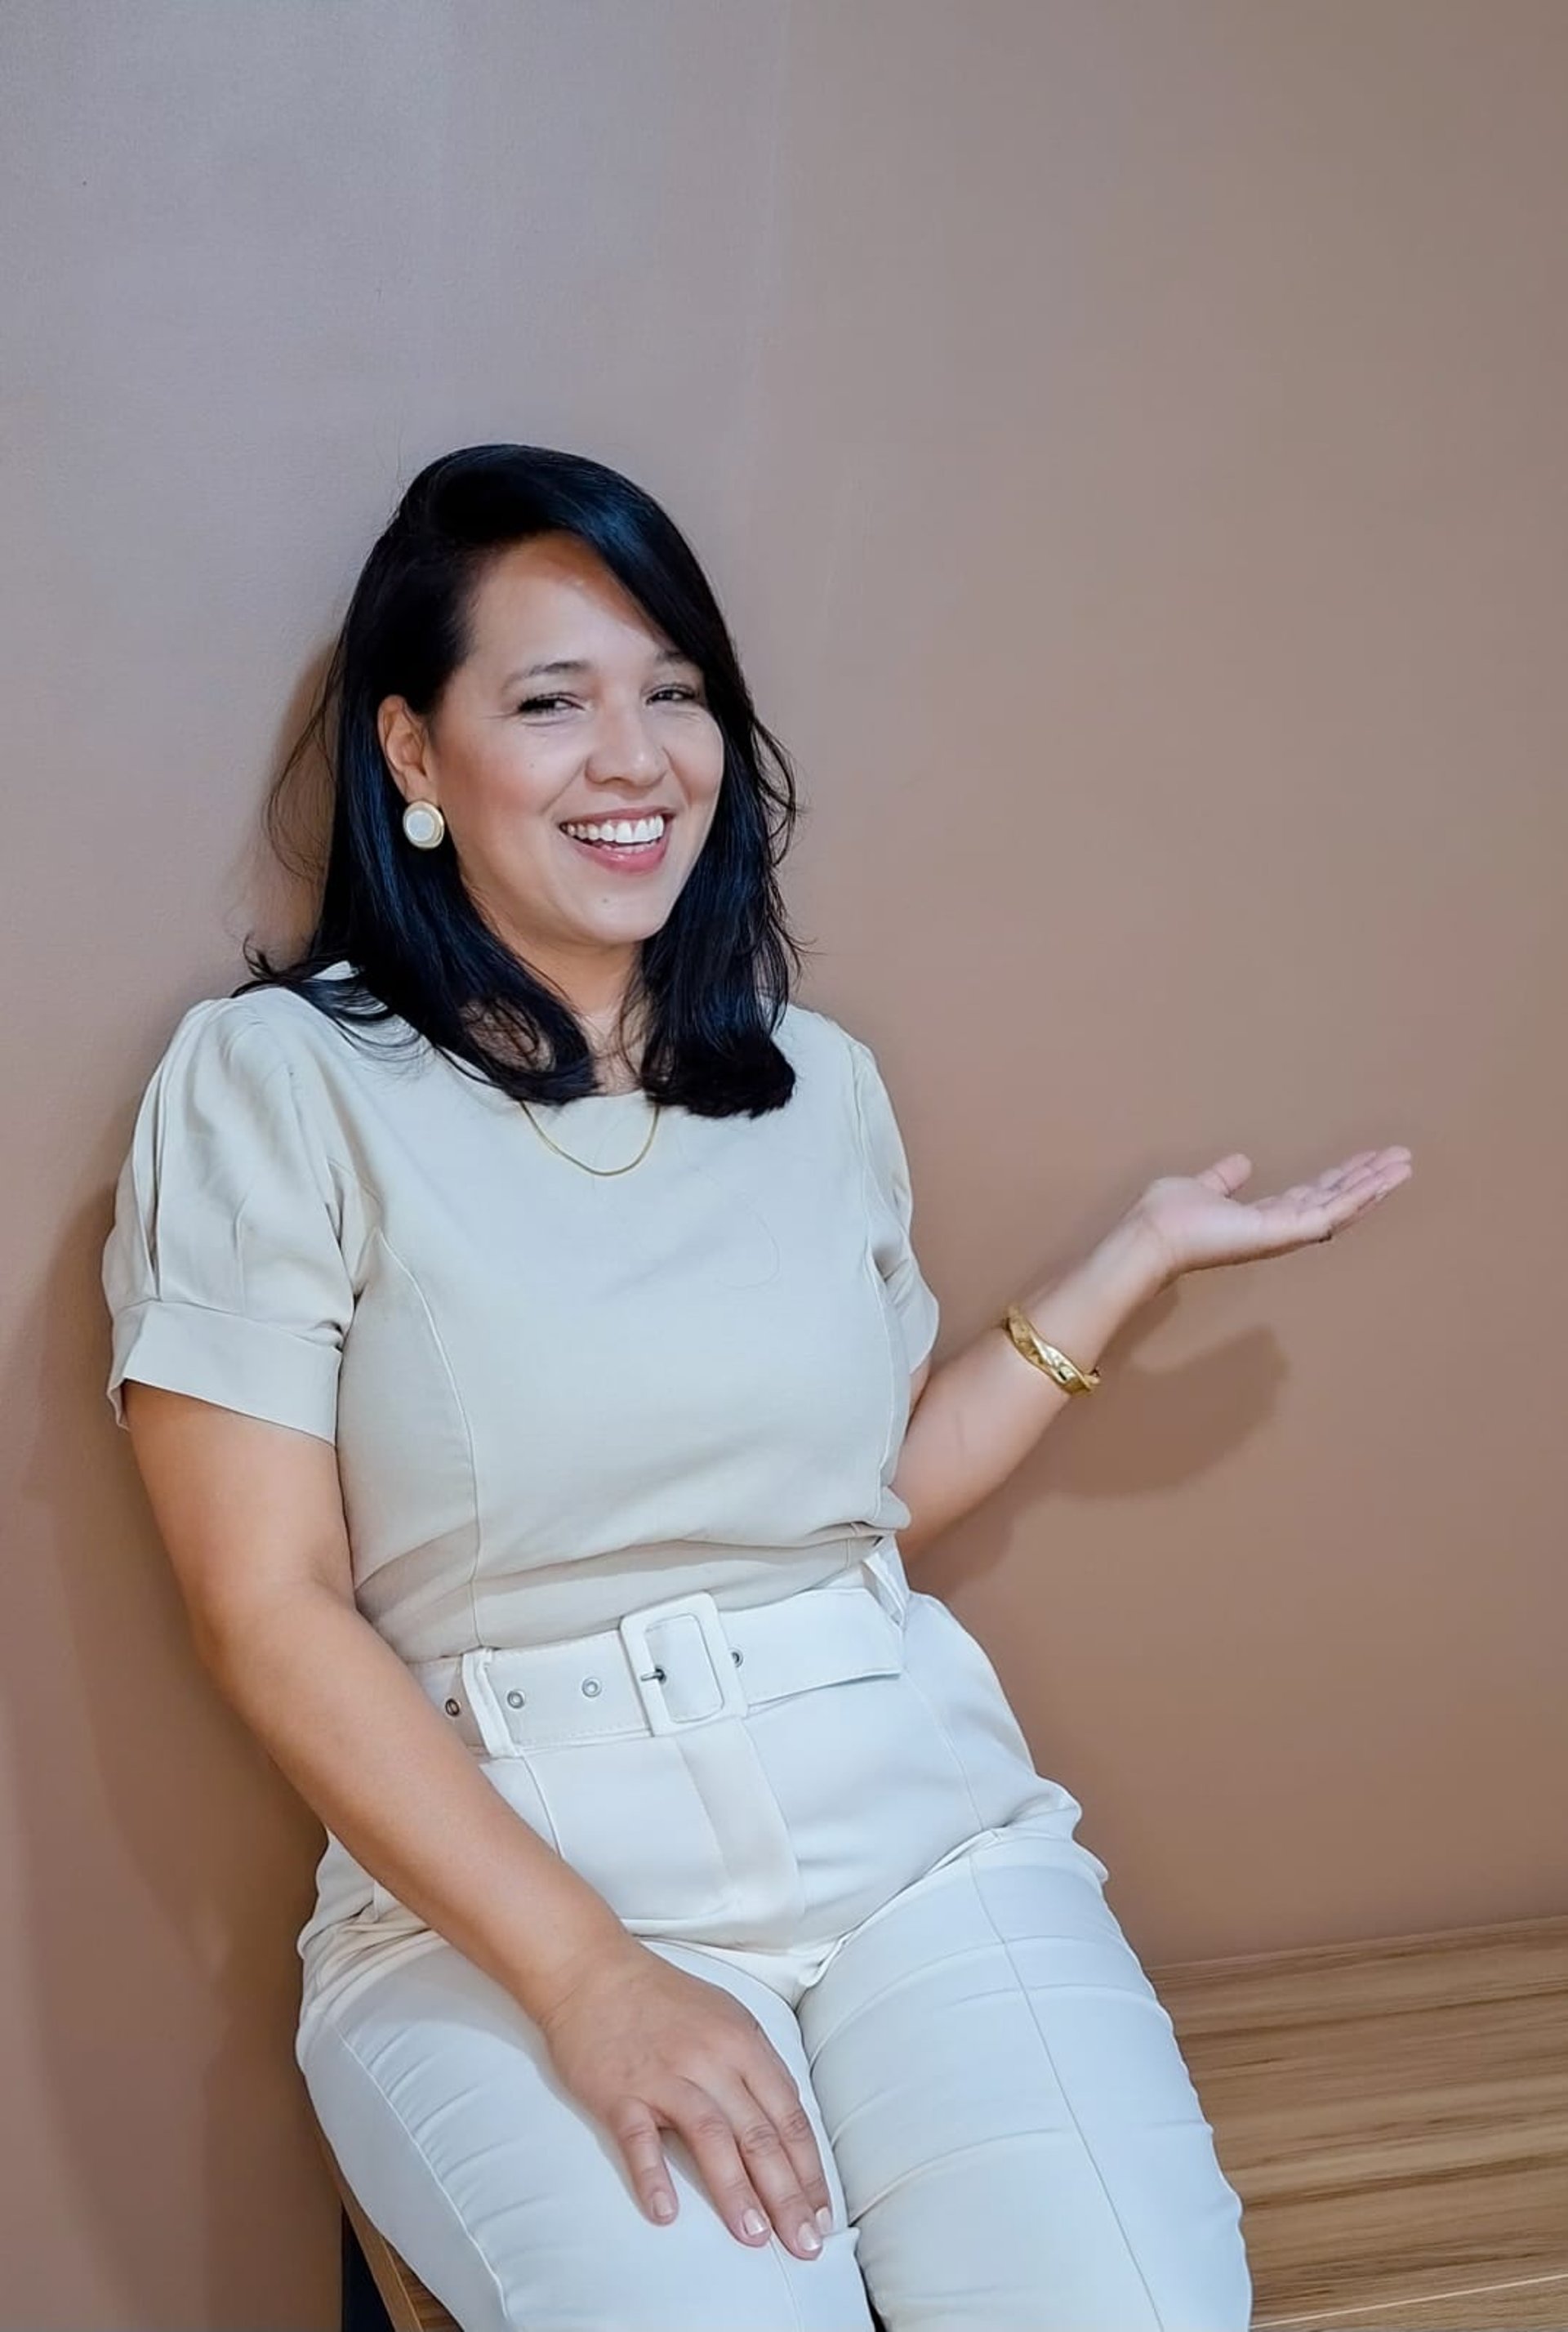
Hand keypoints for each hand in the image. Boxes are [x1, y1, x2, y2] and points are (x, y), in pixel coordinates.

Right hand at [535, 1940, 833, 2259]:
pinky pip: (639, 2139)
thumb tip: (786, 2127)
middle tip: (805, 2247)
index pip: (789, 2116)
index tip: (821, 2217)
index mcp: (743, 2043)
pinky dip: (653, 2176)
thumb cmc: (662, 2001)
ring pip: (710, 2137)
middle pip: (758, 2134)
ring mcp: (665, 2076)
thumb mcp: (724, 2019)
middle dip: (787, 2195)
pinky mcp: (620, 2091)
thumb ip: (754, 2069)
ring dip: (735, 2191)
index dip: (808, 2171)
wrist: (591, 1970)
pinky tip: (666, 2213)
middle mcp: (711, 2060)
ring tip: (754, 2237)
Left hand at [1130, 1144, 1413, 1289]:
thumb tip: (1241, 1163)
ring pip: (1340, 1208)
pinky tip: (1379, 1181)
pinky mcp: (1283, 1233)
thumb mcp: (1203, 1188)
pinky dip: (1356, 1197)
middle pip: (1334, 1201)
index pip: (1311, 1196)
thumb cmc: (1167, 1217)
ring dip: (1373, 1186)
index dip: (1340, 1179)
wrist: (1151, 1237)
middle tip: (1401, 1160)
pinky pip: (1329, 1214)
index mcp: (1261, 1217)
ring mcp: (1284, 1233)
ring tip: (1404, 1165)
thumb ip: (1224, 1179)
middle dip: (1368, 1181)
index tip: (1367, 1160)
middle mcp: (1279, 1227)